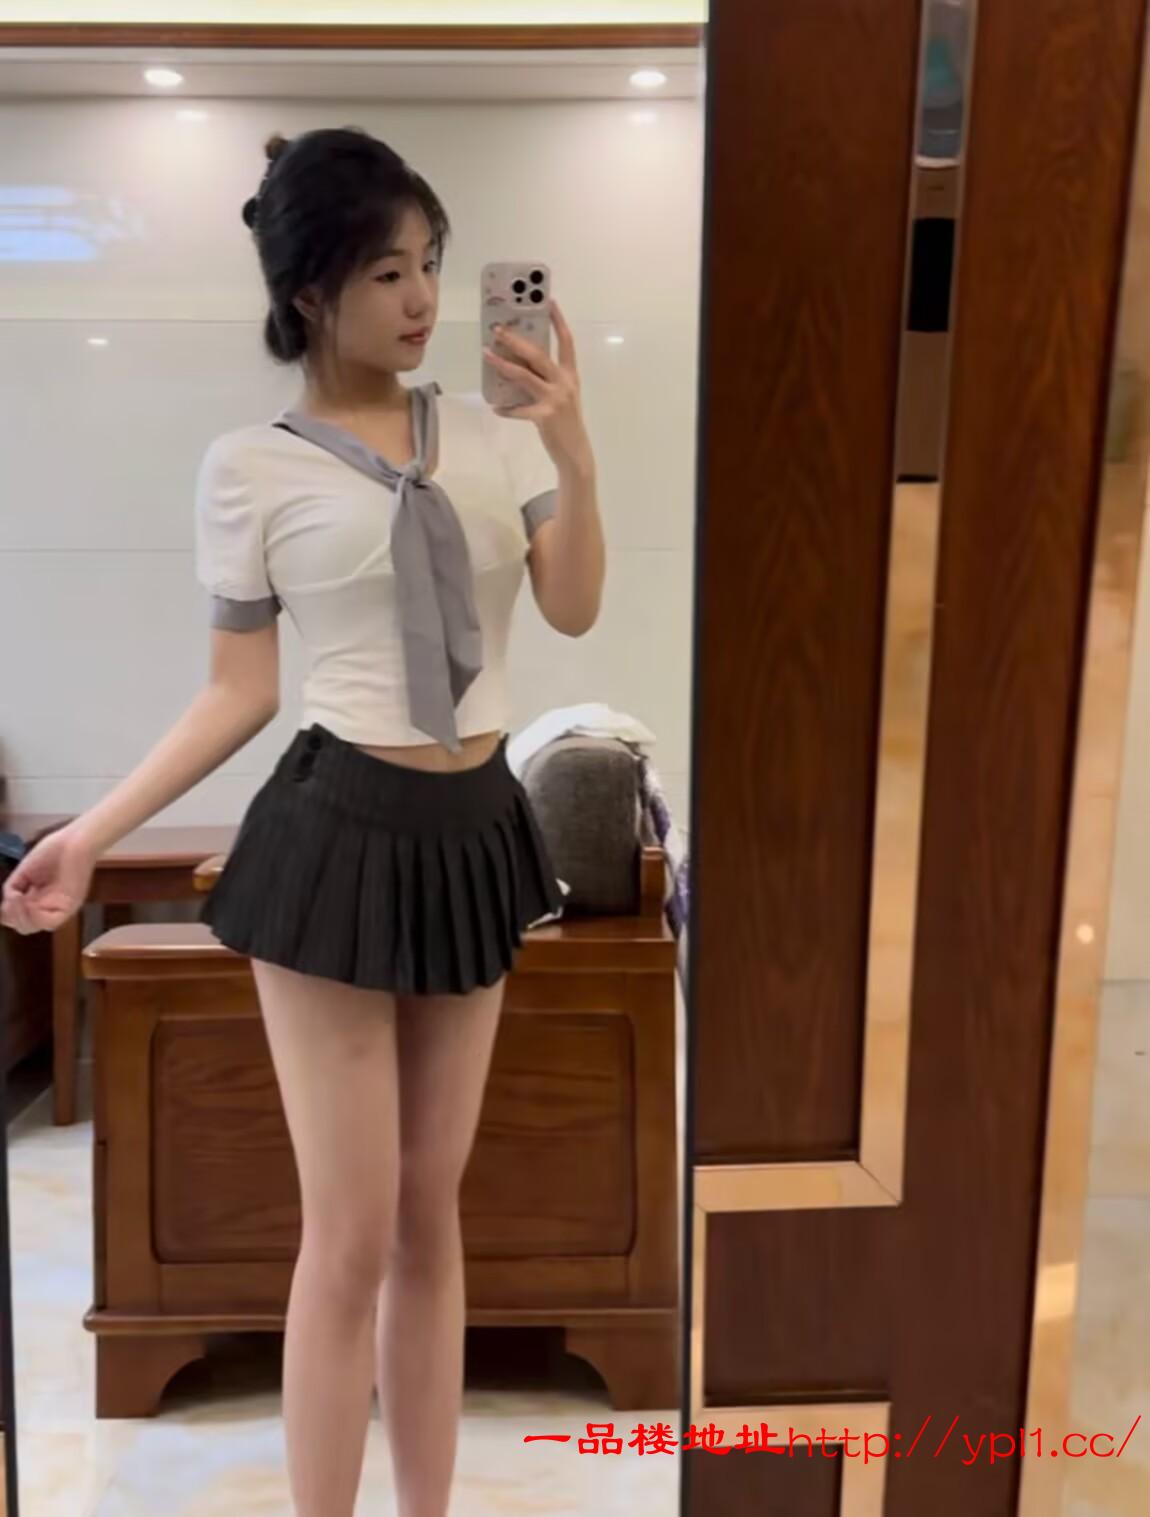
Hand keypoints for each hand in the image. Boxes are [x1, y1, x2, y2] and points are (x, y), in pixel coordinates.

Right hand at [0, 823, 96, 934]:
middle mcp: (46, 907)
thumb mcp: (24, 871)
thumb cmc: (53, 850)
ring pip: (32, 927)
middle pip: (23, 926)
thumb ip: (13, 889)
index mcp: (36, 898)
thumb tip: (6, 904)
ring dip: (19, 915)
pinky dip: (33, 916)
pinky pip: (48, 923)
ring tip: (17, 898)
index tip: (9, 896)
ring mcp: (57, 908)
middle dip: (11, 915)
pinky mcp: (69, 907)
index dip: (8, 912)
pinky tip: (27, 903)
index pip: (17, 917)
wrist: (75, 840)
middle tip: (12, 898)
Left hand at [483, 298, 594, 474]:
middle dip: (516, 340)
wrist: (575, 452)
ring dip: (503, 364)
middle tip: (498, 329)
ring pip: (525, 375)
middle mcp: (564, 383)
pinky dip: (506, 409)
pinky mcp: (544, 416)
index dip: (558, 321)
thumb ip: (547, 380)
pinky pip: (519, 409)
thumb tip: (519, 365)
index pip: (566, 342)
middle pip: (538, 354)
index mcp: (570, 375)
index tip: (548, 302)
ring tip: (487, 354)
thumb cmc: (566, 423)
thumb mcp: (562, 396)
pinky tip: (496, 407)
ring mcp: (555, 399)